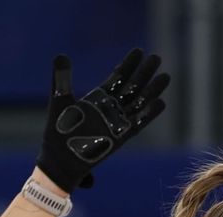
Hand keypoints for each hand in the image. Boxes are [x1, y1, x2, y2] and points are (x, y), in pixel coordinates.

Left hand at [36, 49, 168, 191]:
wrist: (58, 160)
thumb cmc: (57, 133)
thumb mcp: (60, 101)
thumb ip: (62, 79)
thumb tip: (60, 56)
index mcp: (97, 99)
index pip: (117, 77)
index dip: (128, 65)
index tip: (139, 51)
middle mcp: (110, 109)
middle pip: (132, 87)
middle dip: (144, 73)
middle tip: (156, 58)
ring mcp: (116, 122)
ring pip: (139, 103)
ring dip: (152, 90)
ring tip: (165, 76)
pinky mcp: (120, 137)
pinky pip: (138, 124)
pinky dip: (149, 114)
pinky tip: (160, 102)